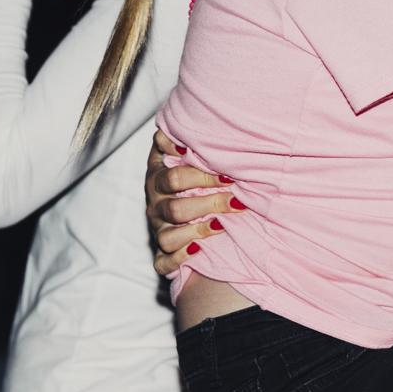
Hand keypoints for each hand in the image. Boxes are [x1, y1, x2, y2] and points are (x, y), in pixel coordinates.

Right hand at [145, 129, 233, 275]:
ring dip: (199, 230)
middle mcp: (156, 205)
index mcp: (159, 178)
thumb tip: (177, 129)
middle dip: (209, 203)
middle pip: (176, 208)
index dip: (199, 176)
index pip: (173, 178)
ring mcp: (157, 230)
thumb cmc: (187, 173)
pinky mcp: (161, 253)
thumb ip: (176, 139)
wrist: (182, 202)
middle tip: (237, 198)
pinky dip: (179, 258)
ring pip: (170, 236)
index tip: (229, 174)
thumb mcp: (179, 151)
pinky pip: (163, 261)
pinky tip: (198, 251)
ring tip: (223, 224)